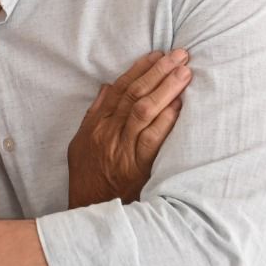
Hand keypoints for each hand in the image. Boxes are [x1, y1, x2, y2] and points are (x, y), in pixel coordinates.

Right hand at [67, 49, 189, 207]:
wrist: (89, 210)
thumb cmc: (87, 177)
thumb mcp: (81, 143)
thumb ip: (95, 114)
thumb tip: (106, 88)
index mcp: (96, 124)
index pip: (119, 89)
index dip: (139, 69)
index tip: (157, 54)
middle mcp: (108, 132)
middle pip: (134, 94)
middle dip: (158, 71)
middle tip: (180, 55)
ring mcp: (121, 148)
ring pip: (143, 110)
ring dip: (166, 88)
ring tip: (184, 72)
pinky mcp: (136, 166)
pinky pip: (152, 138)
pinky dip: (165, 119)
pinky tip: (179, 105)